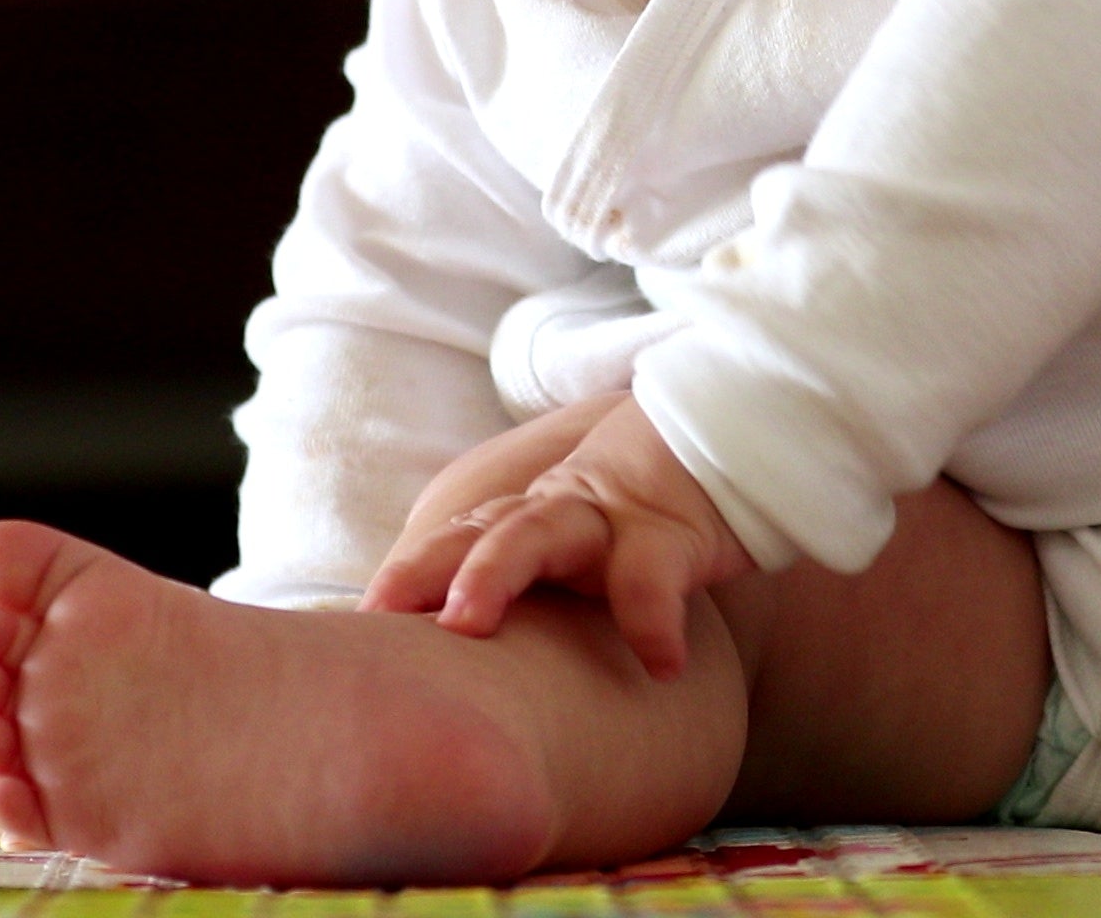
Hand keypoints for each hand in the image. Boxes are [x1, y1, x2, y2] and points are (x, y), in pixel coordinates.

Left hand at [363, 393, 753, 678]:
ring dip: (497, 570)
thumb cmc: (652, 514)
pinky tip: (660, 664)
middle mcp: (561, 515)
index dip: (408, 572)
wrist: (742, 436)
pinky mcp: (676, 532)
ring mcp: (614, 518)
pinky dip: (652, 620)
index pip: (458, 539)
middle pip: (482, 531)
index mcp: (534, 520)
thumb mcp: (586, 545)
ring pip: (543, 532)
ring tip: (464, 619)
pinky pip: (654, 577)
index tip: (357, 620)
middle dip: (426, 569)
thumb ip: (538, 584)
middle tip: (380, 611)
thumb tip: (475, 659)